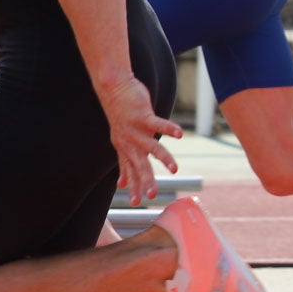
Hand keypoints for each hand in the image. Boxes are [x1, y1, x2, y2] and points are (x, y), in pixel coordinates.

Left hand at [97, 75, 182, 205]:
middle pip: (140, 164)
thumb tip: (122, 183)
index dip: (133, 186)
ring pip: (151, 147)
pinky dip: (169, 129)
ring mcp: (136, 129)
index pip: (131, 171)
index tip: (136, 203)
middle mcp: (130, 142)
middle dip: (146, 181)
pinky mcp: (143, 115)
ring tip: (175, 170)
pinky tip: (180, 135)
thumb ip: (124, 163)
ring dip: (164, 158)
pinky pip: (158, 124)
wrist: (113, 88)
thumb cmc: (120, 116)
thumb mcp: (120, 142)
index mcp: (126, 149)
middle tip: (151, 196)